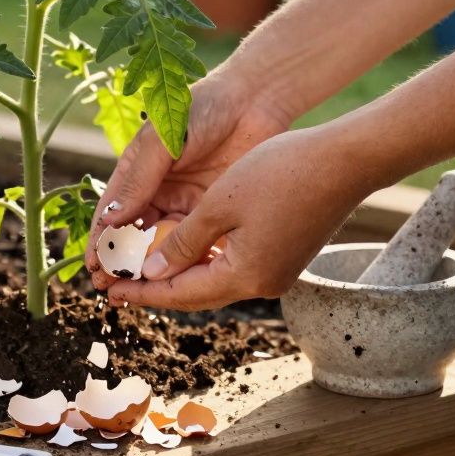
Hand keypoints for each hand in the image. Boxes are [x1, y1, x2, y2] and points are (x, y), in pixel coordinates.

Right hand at [85, 72, 291, 291]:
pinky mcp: (216, 211)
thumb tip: (111, 221)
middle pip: (135, 236)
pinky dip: (187, 262)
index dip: (100, 240)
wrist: (255, 99)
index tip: (93, 267)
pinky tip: (180, 281)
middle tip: (110, 290)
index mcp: (137, 172)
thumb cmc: (202, 108)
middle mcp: (159, 192)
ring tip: (140, 293)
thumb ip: (139, 180)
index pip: (112, 212)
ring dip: (152, 269)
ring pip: (165, 245)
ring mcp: (188, 203)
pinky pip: (197, 242)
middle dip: (122, 263)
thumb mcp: (163, 140)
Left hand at [105, 126, 382, 310]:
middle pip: (196, 295)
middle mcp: (262, 284)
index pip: (179, 294)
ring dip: (179, 275)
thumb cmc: (281, 173)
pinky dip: (203, 262)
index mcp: (244, 276)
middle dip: (156, 289)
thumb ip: (181, 243)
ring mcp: (277, 273)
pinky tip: (181, 252)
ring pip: (214, 281)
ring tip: (141, 269)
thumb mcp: (218, 205)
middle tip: (117, 286)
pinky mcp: (286, 258)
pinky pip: (234, 268)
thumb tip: (151, 273)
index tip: (109, 292)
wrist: (345, 160)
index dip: (142, 292)